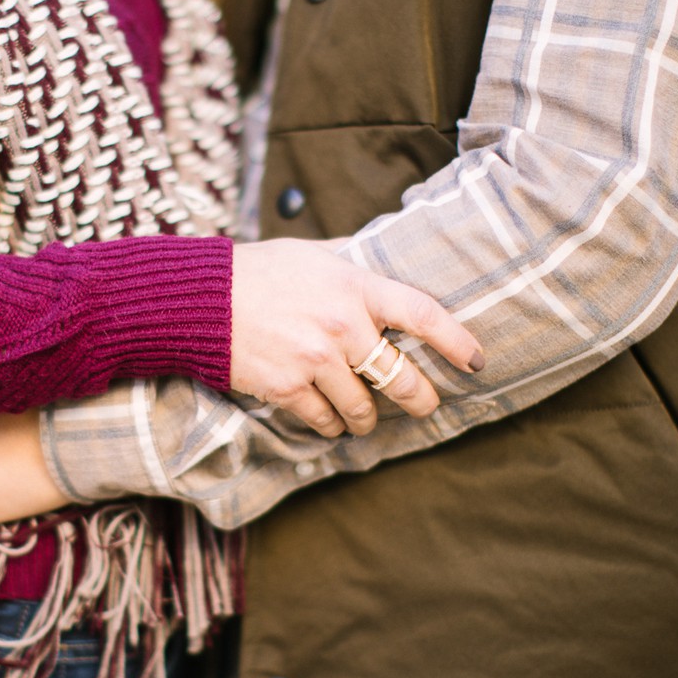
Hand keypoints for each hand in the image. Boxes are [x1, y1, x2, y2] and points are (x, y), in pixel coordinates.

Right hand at [230, 237, 484, 437]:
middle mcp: (342, 326)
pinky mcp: (287, 388)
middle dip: (420, 400)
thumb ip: (353, 259)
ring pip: (362, 408)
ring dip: (368, 419)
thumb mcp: (313, 254)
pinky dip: (330, 425)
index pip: (423, 314)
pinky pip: (324, 420)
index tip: (476, 361)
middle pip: (402, 378)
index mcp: (355, 287)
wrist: (201, 300)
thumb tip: (387, 252)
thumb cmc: (260, 271)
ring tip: (366, 420)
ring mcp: (315, 361)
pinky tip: (330, 421)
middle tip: (425, 406)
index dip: (457, 341)